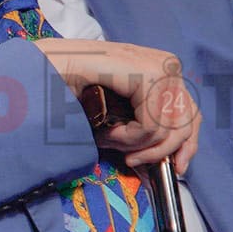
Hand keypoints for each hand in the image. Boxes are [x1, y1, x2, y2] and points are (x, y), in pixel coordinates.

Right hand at [34, 39, 200, 169]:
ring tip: (109, 139)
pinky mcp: (145, 73)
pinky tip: (106, 132)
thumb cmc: (72, 90)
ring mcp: (157, 65)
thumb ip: (147, 126)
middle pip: (187, 122)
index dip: (187, 145)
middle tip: (129, 159)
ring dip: (135, 145)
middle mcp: (165, 63)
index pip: (191, 112)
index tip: (174, 168)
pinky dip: (127, 138)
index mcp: (162, 69)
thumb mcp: (120, 112)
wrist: (41, 69)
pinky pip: (151, 125)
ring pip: (168, 128)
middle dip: (158, 151)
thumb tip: (174, 161)